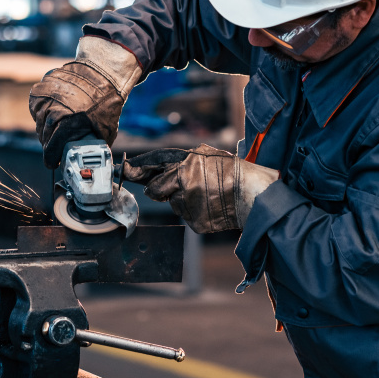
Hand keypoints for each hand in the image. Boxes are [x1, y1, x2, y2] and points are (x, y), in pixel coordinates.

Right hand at [29, 37, 141, 167]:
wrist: (102, 73)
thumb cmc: (105, 101)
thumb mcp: (105, 130)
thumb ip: (92, 145)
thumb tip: (88, 159)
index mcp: (68, 124)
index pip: (50, 149)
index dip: (50, 159)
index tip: (51, 163)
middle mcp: (53, 111)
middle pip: (44, 136)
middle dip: (50, 144)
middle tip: (57, 146)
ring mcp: (45, 98)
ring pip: (39, 121)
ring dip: (46, 128)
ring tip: (57, 127)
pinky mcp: (41, 88)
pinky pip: (37, 106)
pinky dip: (43, 111)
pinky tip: (54, 111)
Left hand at [119, 144, 278, 232]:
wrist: (253, 195)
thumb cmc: (232, 172)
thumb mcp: (206, 156)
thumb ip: (181, 162)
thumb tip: (155, 175)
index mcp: (187, 161)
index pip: (153, 163)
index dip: (137, 168)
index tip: (125, 169)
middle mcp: (184, 181)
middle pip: (157, 189)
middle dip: (163, 190)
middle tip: (187, 187)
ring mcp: (188, 203)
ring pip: (173, 204)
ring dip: (184, 201)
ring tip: (207, 195)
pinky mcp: (194, 221)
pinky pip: (187, 216)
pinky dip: (195, 212)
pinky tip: (210, 206)